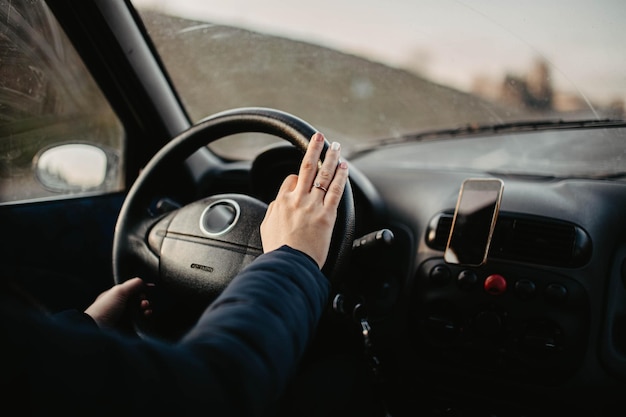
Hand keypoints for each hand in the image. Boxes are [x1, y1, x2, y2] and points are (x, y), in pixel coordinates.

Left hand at [84, 277, 151, 328]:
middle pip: (137, 300)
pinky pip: (140, 320)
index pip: (131, 290)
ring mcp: (123, 317)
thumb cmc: (104, 309)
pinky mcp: (127, 327)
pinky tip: (146, 315)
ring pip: (140, 310)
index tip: (150, 288)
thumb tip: (143, 281)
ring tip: (145, 309)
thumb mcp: (118, 291)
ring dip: (146, 308)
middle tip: (144, 302)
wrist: (98, 329)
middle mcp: (119, 306)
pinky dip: (145, 317)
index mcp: (115, 296)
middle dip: (144, 299)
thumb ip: (132, 284)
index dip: (141, 288)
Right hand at [261, 132, 348, 267]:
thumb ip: (274, 211)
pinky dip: (341, 177)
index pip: (290, 179)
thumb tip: (279, 204)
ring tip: (336, 147)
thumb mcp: (267, 227)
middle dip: (314, 149)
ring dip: (331, 158)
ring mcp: (313, 205)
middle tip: (319, 136)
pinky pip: (336, 190)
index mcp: (281, 201)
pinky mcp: (327, 215)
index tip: (302, 179)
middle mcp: (297, 199)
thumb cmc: (278, 251)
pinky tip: (345, 168)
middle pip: (307, 167)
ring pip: (324, 175)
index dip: (297, 177)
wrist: (289, 264)